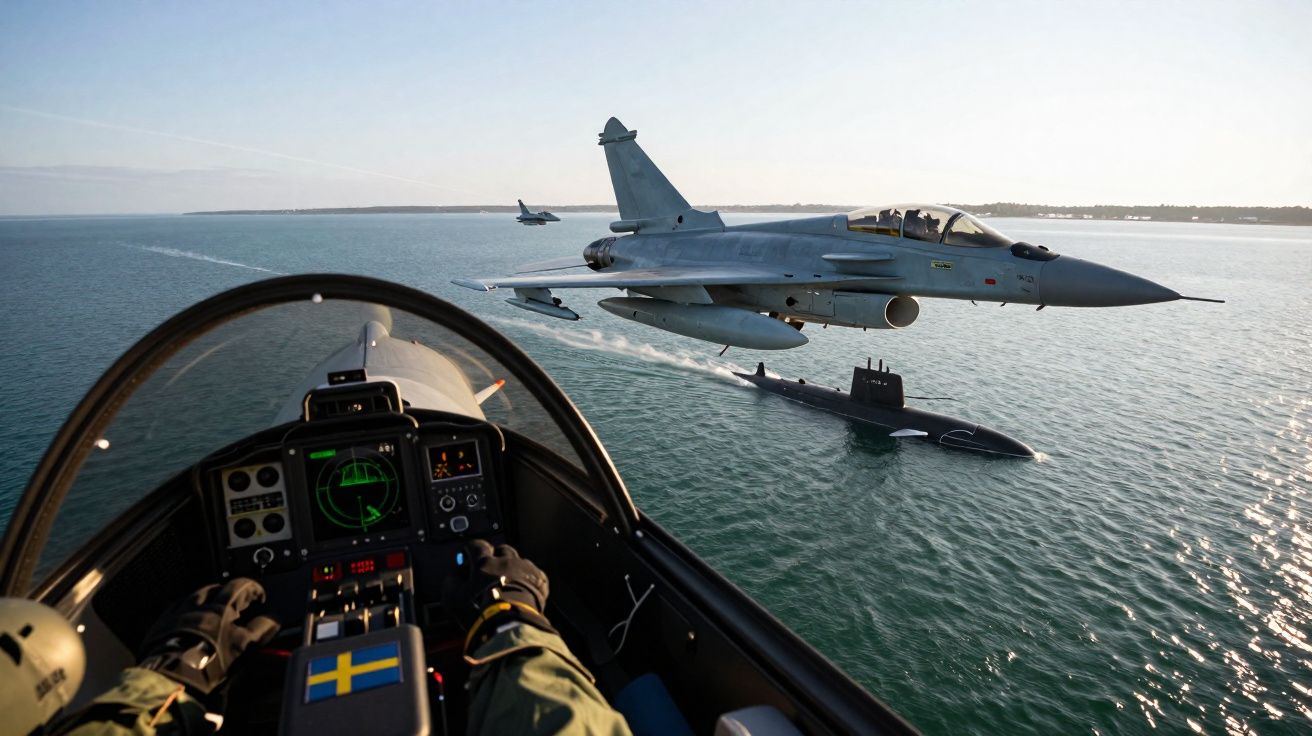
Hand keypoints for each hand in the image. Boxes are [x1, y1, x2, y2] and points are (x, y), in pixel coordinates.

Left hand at [138, 578, 279, 693]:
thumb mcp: (243, 649)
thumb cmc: (208, 665)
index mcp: (221, 609)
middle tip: (239, 600)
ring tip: (214, 605)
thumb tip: (273, 619)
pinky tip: (188, 616)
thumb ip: (260, 630)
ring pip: (196, 595)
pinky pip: (176, 606)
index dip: (255, 590)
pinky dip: (186, 607)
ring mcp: (178, 613)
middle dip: (232, 590)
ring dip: (209, 596)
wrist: (170, 679)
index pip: (243, 587)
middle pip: (219, 587)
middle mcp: (199, 605)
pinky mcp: (162, 624)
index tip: (259, 598)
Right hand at [442, 540, 548, 629]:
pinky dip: (527, 579)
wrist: (509, 624)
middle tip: (490, 570)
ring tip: (508, 582)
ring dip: (513, 568)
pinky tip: (523, 589)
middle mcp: (506, 560)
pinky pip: (533, 573)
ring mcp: (524, 569)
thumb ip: (451, 581)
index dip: (471, 549)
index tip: (468, 555)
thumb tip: (454, 574)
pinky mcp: (538, 580)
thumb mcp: (453, 598)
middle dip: (495, 556)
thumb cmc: (479, 610)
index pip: (476, 545)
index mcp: (484, 562)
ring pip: (519, 561)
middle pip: (501, 550)